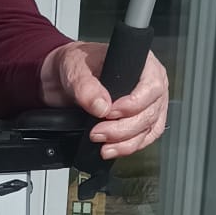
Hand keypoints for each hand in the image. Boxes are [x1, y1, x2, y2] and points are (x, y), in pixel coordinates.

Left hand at [41, 42, 169, 159]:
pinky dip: (128, 147)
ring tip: (103, 147)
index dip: (134, 104)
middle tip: (98, 133)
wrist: (63, 79)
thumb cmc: (78, 64)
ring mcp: (148, 104)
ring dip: (126, 142)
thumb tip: (102, 106)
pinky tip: (111, 149)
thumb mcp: (76, 69)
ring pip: (148, 129)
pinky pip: (144, 138)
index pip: (152, 87)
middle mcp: (150, 84)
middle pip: (150, 112)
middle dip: (124, 128)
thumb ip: (87, 86)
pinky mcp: (140, 121)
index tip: (109, 113)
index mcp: (143, 65)